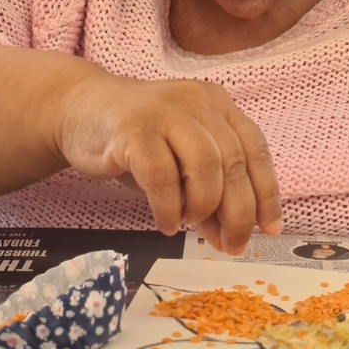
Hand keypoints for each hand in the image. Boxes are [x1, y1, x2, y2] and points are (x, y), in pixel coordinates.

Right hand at [54, 71, 281, 254]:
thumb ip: (207, 192)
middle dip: (238, 213)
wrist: (78, 110)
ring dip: (203, 206)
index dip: (267, 193)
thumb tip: (228, 236)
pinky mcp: (134, 127)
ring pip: (206, 166)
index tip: (270, 230)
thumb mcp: (179, 164)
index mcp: (218, 105)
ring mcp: (167, 111)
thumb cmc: (136, 142)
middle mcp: (198, 102)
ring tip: (189, 223)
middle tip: (231, 246)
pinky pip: (162, 175)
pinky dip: (169, 207)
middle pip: (234, 163)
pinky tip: (166, 224)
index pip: (256, 150)